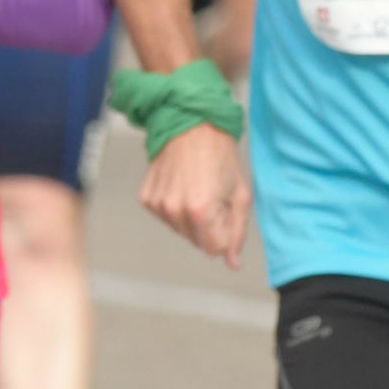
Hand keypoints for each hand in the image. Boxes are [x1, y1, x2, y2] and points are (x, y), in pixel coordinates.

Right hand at [141, 122, 251, 266]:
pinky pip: (165, 217)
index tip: (224, 211)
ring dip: (190, 217)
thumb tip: (232, 263)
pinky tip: (181, 186)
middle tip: (212, 196)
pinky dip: (175, 207)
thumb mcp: (241, 195)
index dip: (224, 233)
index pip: (214, 250)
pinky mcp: (147, 198)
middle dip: (207, 226)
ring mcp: (158, 205)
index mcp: (201, 211)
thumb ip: (237, 234)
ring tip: (196, 188)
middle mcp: (175, 211)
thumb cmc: (220, 156)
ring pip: (180, 230)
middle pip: (196, 242)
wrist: (191, 126)